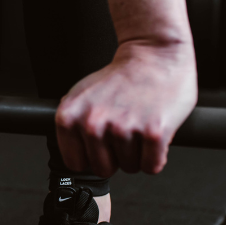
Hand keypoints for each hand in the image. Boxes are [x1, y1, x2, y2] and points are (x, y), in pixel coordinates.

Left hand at [55, 40, 197, 176]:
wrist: (155, 55)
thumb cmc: (121, 77)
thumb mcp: (81, 95)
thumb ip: (71, 123)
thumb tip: (70, 153)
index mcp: (69, 116)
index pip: (75, 163)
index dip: (91, 156)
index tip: (101, 143)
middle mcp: (93, 123)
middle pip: (103, 169)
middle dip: (116, 157)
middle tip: (124, 132)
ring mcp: (123, 128)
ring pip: (129, 168)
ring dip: (137, 153)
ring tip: (138, 126)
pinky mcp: (153, 133)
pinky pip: (152, 166)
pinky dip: (156, 156)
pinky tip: (152, 135)